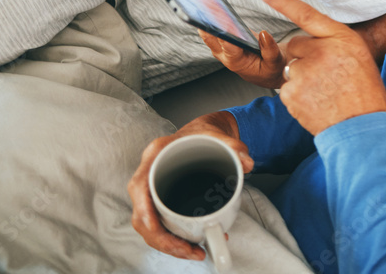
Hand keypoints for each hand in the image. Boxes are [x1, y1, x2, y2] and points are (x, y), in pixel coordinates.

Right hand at [128, 113, 251, 261]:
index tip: (157, 230)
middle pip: (142, 214)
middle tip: (190, 250)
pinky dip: (174, 238)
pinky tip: (194, 244)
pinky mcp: (163, 200)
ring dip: (168, 244)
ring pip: (149, 225)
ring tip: (195, 252)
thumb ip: (234, 146)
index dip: (144, 211)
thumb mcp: (218, 135)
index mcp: (156, 155)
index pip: (139, 187)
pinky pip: (160, 224)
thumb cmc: (204, 133)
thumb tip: (247, 163)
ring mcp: (154, 189)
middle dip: (162, 239)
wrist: (205, 133)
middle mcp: (149, 173)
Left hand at [198, 0, 285, 87]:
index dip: (225, 33)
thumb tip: (265, 35)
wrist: (263, 72)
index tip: (223, 19)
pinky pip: (210, 20)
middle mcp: (223, 53)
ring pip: (206, 25)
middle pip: (209, 33)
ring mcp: (219, 44)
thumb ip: (270, 51)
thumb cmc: (269, 68)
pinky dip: (209, 5)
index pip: (227, 47)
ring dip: (203, 6)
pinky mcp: (220, 35)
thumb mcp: (276, 63)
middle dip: (205, 14)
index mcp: (236, 62)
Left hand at [259, 0, 385, 135]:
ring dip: (302, 79)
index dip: (284, 1)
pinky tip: (316, 103)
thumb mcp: (359, 56)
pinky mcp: (292, 93)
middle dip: (305, 58)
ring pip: (290, 68)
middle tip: (327, 77)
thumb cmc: (364, 91)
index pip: (308, 14)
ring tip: (324, 93)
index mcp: (341, 38)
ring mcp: (304, 73)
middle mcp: (321, 51)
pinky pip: (288, 88)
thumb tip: (311, 43)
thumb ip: (334, 44)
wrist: (361, 126)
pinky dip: (298, 96)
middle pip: (296, 46)